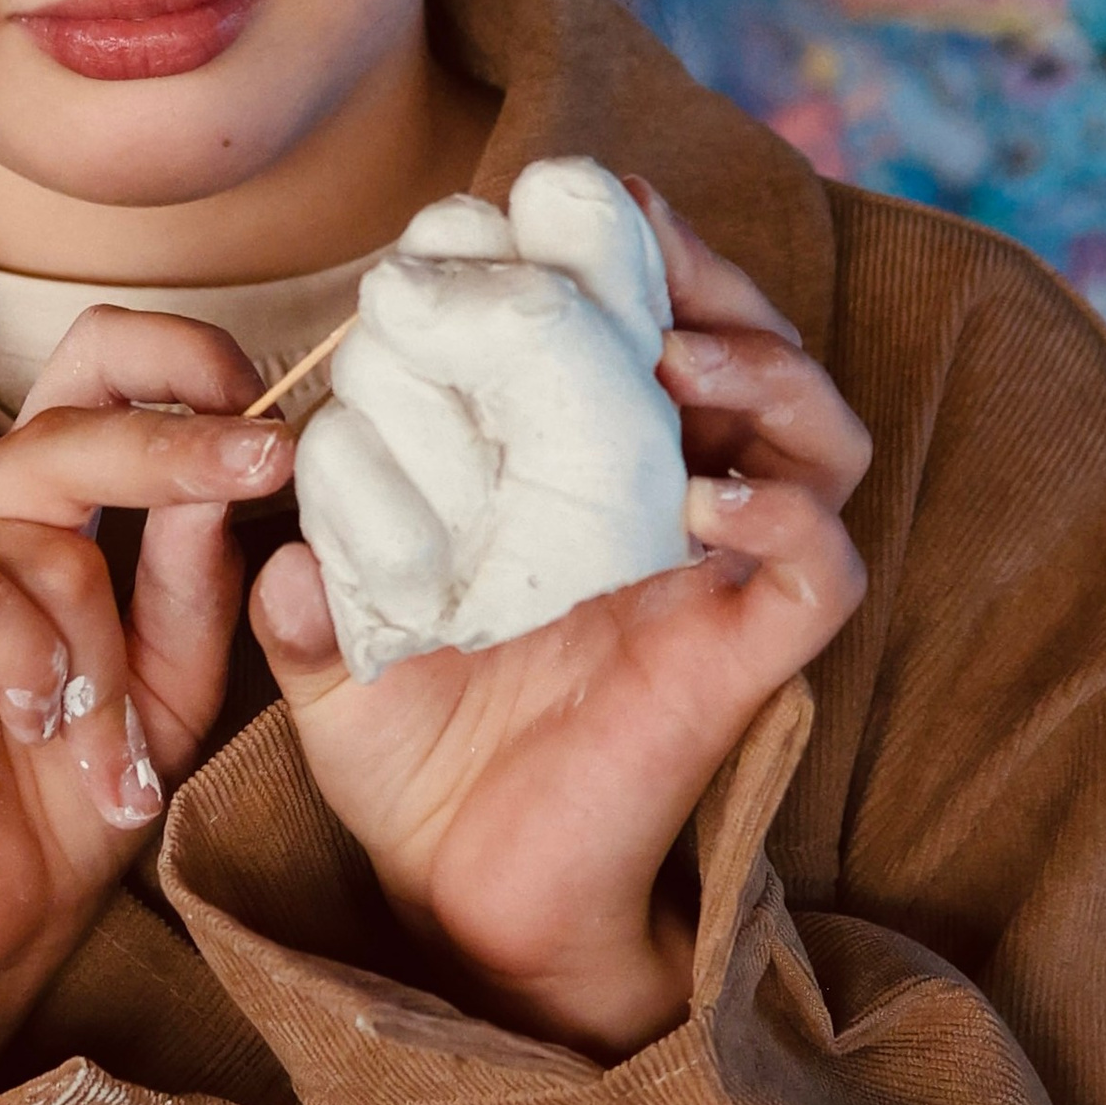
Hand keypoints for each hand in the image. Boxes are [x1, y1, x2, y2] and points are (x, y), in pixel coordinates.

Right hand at [0, 313, 289, 1104]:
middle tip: (271, 460)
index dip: (175, 359)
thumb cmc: (70, 798)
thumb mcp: (173, 683)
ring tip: (112, 748)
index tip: (271, 408)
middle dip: (182, 447)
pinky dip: (35, 667)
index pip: (86, 366)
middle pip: (67, 424)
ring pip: (44, 541)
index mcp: (29, 505)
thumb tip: (231, 466)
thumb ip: (194, 581)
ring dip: (108, 658)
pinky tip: (36, 727)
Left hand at [251, 183, 869, 1060]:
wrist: (461, 898)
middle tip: (636, 239)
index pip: (646, 330)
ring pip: (822, 440)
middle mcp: (674, 516)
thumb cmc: (415, 756)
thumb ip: (304, 587)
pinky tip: (712, 497)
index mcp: (590, 481)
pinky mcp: (747, 665)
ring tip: (679, 354)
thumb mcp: (335, 647)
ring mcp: (719, 586)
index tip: (552, 206)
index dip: (625, 256)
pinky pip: (821, 572)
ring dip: (766, 369)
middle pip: (754, 351)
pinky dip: (787, 519)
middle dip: (708, 278)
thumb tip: (283, 545)